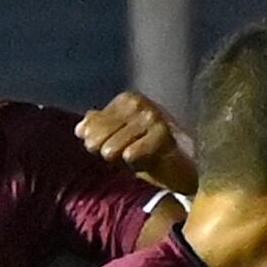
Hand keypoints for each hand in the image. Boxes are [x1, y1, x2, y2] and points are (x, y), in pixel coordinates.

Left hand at [77, 91, 196, 195]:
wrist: (186, 167)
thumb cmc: (150, 151)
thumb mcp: (120, 137)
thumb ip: (99, 128)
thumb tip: (81, 128)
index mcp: (126, 100)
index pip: (91, 125)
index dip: (93, 143)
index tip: (105, 152)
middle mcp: (138, 103)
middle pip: (97, 137)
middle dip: (104, 152)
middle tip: (121, 158)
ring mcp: (152, 117)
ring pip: (112, 148)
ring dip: (120, 162)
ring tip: (135, 160)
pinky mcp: (163, 135)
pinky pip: (131, 154)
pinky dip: (135, 164)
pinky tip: (146, 163)